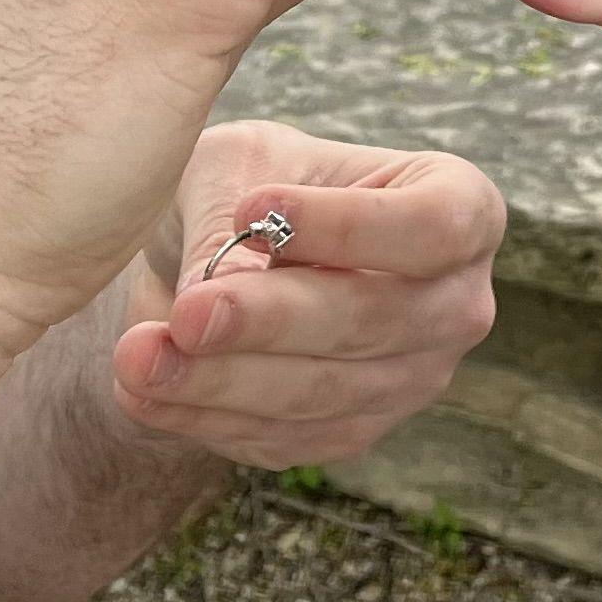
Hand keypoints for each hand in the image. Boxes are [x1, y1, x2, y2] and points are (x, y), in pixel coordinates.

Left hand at [107, 121, 507, 465]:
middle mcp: (456, 303)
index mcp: (463, 208)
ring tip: (138, 357)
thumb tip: (208, 297)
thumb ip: (230, 217)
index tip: (253, 210)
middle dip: (270, 321)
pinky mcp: (353, 432)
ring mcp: (413, 379)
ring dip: (222, 382)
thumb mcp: (242, 163)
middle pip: (374, 321)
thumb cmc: (258, 182)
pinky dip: (207, 418)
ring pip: (323, 392)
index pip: (432, 225)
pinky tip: (143, 392)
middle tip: (188, 314)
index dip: (350, 227)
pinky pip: (285, 438)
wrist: (235, 254)